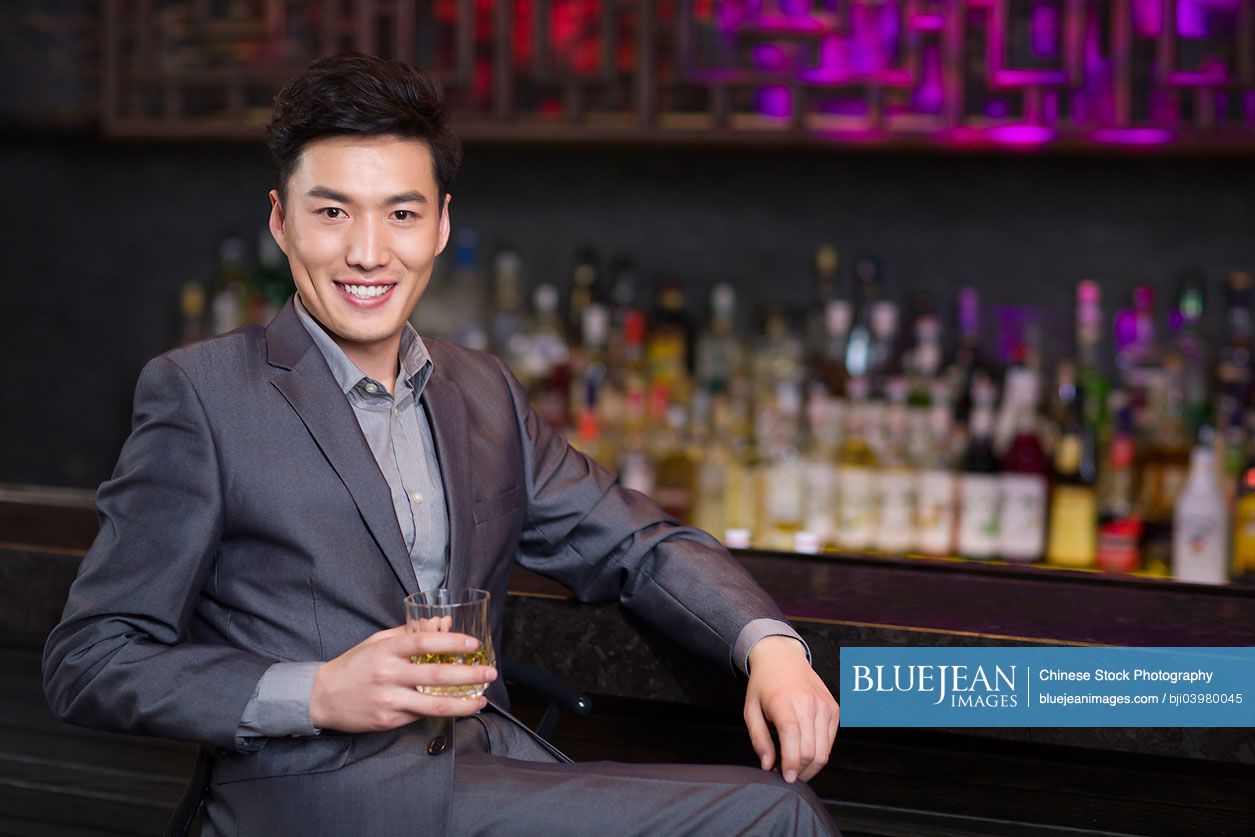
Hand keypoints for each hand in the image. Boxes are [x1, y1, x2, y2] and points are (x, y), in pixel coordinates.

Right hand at [310, 626, 495, 732]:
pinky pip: (419, 716)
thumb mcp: (378, 642)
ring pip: (434, 705)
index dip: (452, 642)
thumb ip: (410, 633)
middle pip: (436, 676)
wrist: (322, 697)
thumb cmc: (354, 665)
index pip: (424, 643)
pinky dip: (441, 712)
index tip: (473, 644)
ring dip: (463, 703)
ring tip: (481, 700)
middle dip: (469, 675)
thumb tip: (443, 623)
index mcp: (387, 650)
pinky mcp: (388, 721)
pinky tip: (457, 708)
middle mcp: (389, 674)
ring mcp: (389, 700)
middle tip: (490, 673)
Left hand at [743, 636, 838, 782]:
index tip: (785, 778)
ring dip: (810, 767)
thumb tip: (767, 765)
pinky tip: (805, 752)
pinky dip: (819, 753)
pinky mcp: (834, 709)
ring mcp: (824, 706)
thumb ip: (759, 739)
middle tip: (785, 774)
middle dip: (799, 771)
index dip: (790, 763)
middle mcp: (808, 703)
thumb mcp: (750, 710)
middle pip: (810, 751)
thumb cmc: (764, 684)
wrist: (782, 657)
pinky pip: (830, 742)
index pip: (792, 739)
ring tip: (794, 767)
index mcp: (784, 701)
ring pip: (823, 751)